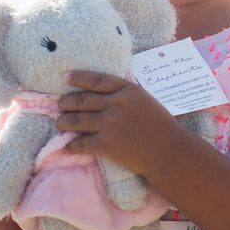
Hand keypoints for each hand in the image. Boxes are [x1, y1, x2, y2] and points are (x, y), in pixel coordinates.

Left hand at [56, 72, 178, 175]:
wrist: (169, 151)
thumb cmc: (159, 125)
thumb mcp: (144, 99)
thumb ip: (124, 94)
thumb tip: (101, 91)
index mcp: (127, 90)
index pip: (96, 80)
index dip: (78, 78)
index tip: (65, 78)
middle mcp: (116, 105)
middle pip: (81, 100)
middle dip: (65, 102)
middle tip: (60, 105)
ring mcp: (110, 125)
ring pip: (75, 120)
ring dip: (63, 122)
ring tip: (61, 123)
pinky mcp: (107, 145)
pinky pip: (80, 143)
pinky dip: (71, 145)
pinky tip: (69, 146)